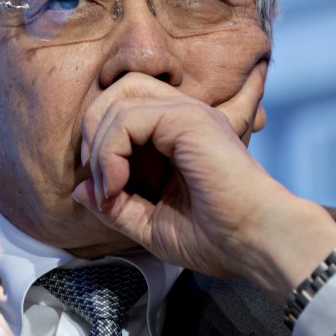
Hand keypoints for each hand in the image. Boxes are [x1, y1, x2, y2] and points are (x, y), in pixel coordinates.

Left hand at [75, 63, 335, 299]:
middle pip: (117, 91)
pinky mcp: (188, 119)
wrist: (256, 244)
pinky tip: (115, 185)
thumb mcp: (150, 224)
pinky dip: (109, 151)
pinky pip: (128, 117)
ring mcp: (188, 113)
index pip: (123, 109)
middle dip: (92, 132)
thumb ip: (114, 204)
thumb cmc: (217, 239)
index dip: (99, 144)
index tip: (103, 193)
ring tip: (108, 187)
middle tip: (98, 181)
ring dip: (99, 144)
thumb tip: (78, 188)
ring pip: (118, 98)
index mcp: (178, 134)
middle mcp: (184, 115)